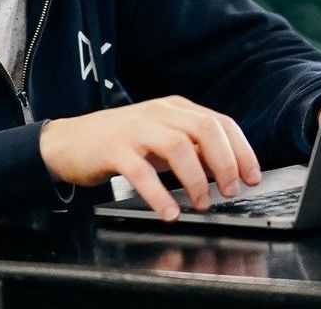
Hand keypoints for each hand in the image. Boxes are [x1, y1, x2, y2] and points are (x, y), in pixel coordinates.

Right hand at [39, 95, 261, 220]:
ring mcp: (135, 129)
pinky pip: (141, 172)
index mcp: (175, 109)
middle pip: (204, 129)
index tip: (252, 177)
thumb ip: (191, 149)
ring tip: (202, 203)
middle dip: (225, 162)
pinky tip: (170, 212)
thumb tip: (225, 170)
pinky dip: (160, 195)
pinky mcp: (113, 149)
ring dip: (196, 179)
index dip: (241, 150)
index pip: (219, 123)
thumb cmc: (119, 143)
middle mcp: (159, 113)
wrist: (67, 142)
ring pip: (177, 146)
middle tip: (231, 190)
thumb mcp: (160, 139)